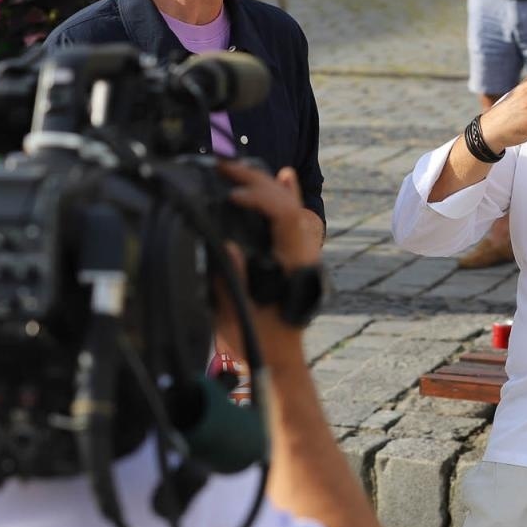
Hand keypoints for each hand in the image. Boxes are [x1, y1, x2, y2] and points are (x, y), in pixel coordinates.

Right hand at [213, 162, 319, 363]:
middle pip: (289, 205)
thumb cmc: (258, 343)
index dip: (261, 198)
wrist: (280, 361)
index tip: (231, 194)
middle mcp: (303, 256)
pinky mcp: (295, 258)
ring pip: (293, 208)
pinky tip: (285, 175)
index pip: (286, 217)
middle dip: (257, 181)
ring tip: (242, 165)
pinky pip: (295, 219)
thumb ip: (232, 283)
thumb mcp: (238, 317)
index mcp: (293, 267)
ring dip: (268, 184)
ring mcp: (301, 255)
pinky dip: (288, 196)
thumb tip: (227, 247)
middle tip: (224, 167)